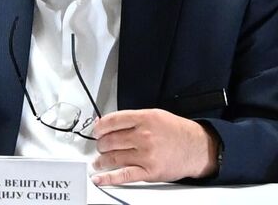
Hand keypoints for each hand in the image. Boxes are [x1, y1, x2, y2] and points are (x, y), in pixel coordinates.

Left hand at [91, 108, 218, 184]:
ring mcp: (146, 155)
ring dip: (102, 160)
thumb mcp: (154, 115)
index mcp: (144, 119)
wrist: (199, 148)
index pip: (111, 122)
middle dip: (101, 144)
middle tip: (100, 146)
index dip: (99, 127)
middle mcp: (144, 136)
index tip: (96, 131)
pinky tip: (99, 178)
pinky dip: (109, 178)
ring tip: (99, 161)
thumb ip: (130, 119)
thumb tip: (104, 123)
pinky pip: (124, 175)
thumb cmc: (177, 132)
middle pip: (109, 140)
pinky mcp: (150, 172)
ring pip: (113, 157)